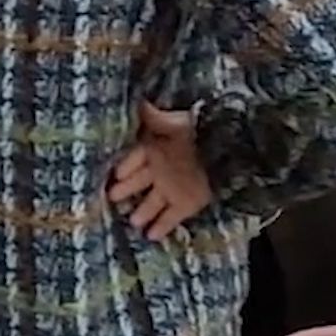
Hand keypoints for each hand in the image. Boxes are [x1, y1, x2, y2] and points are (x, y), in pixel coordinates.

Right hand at [108, 102, 212, 241]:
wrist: (223, 152)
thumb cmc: (193, 134)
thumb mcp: (168, 122)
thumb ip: (149, 115)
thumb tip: (135, 98)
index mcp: (154, 149)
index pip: (132, 160)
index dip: (123, 168)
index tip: (111, 176)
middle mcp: (161, 170)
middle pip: (139, 183)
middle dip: (126, 191)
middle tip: (111, 199)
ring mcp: (173, 188)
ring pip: (153, 202)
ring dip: (143, 212)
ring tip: (132, 222)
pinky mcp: (187, 204)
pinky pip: (171, 217)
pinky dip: (162, 226)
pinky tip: (151, 236)